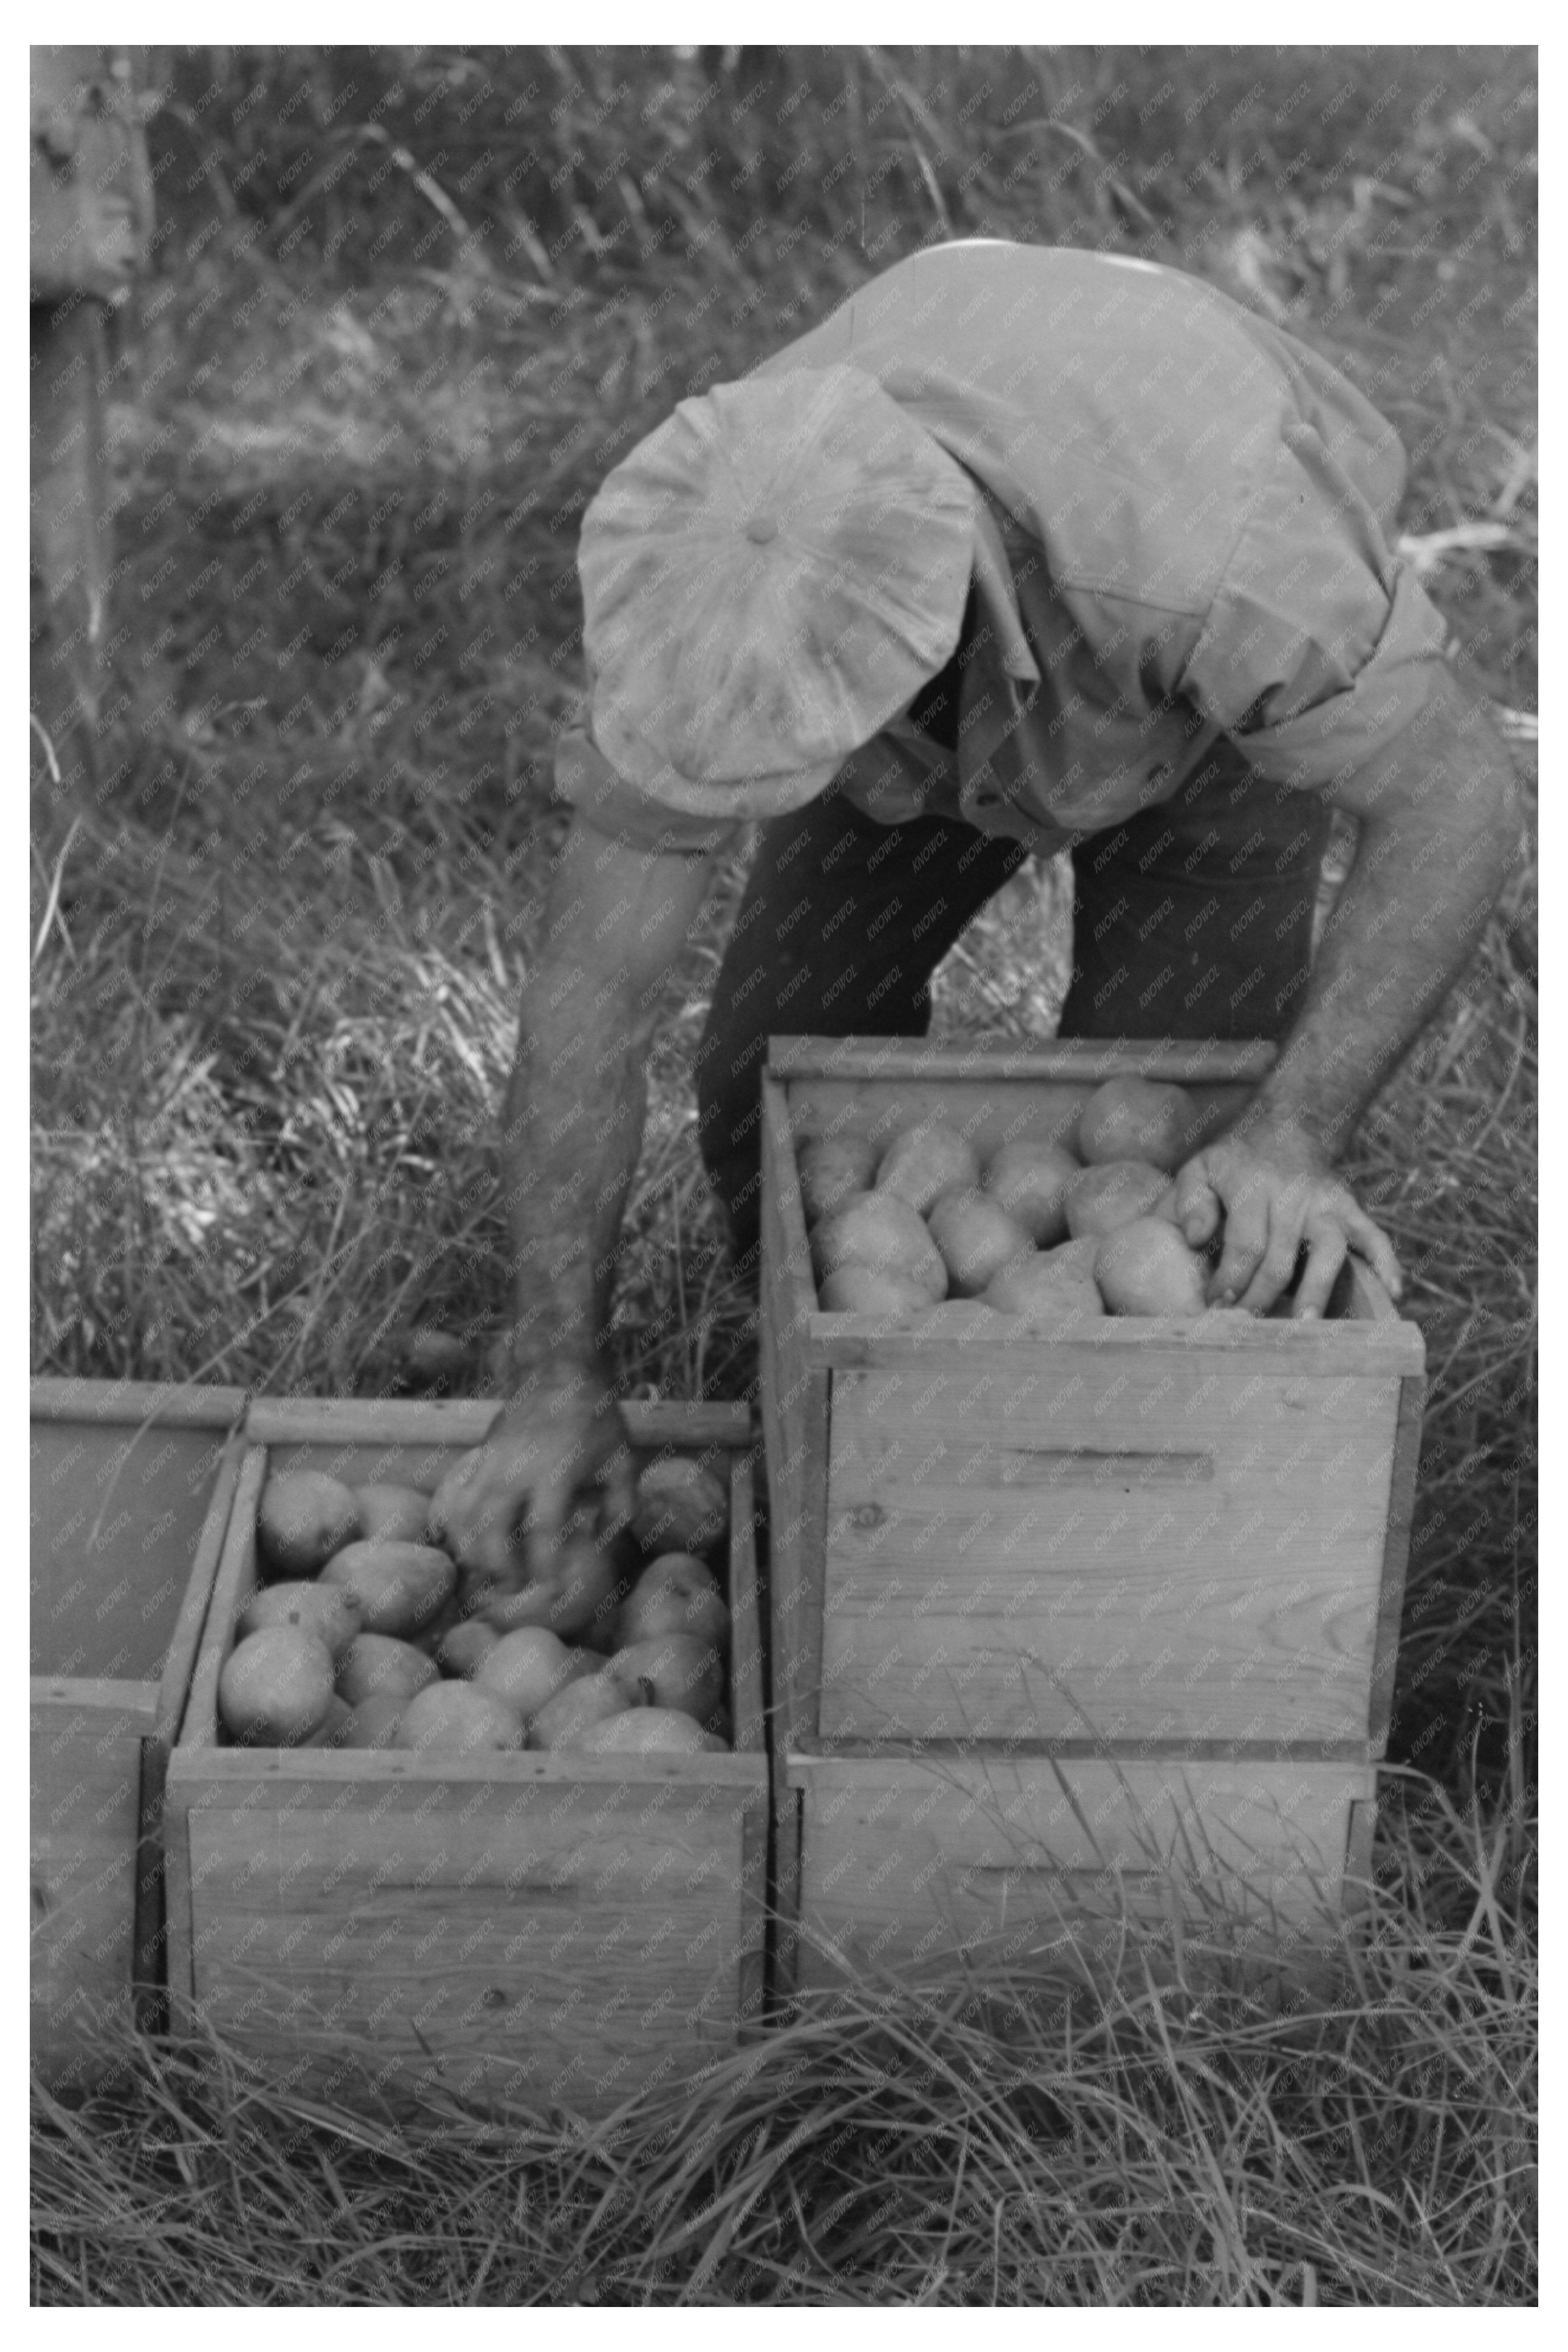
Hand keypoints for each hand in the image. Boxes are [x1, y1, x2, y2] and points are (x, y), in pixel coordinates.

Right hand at [427, 1366, 633, 1580]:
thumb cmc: (597, 1416)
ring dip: (476, 1550)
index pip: (543, 1529)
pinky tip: (475, 1544)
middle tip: (518, 1586)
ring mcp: (493, 1460)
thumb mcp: (623, 1458)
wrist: (559, 1367)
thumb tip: (603, 1541)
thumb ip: (620, 1505)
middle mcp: (517, 1467)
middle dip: (501, 1566)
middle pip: (492, 1529)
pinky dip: (461, 1526)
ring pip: (467, 1516)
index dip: (545, 1565)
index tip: (552, 1586)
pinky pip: (459, 1498)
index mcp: (556, 1469)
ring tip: (493, 1571)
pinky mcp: (481, 1455)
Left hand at [1170, 1118, 1402, 1318]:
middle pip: (1282, 1258)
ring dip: (1317, 1289)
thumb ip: (1190, 1202)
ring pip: (1329, 1250)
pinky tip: (1392, 1291)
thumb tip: (1193, 1238)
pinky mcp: (1350, 1207)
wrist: (1286, 1128)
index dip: (1232, 1279)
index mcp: (1251, 1187)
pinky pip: (1373, 1235)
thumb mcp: (1200, 1169)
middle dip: (1263, 1298)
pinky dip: (1386, 1261)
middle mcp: (1292, 1196)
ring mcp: (1325, 1203)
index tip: (1218, 1306)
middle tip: (1249, 1329)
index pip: (1245, 1244)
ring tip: (1306, 1325)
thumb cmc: (1234, 1163)